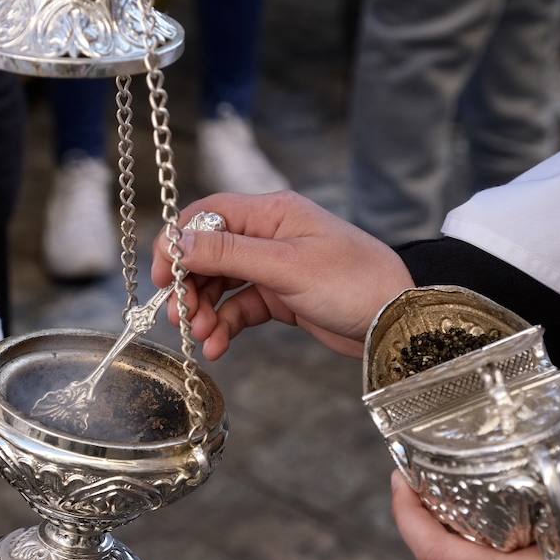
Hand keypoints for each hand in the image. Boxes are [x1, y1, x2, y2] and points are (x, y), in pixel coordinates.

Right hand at [150, 191, 413, 359]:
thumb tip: (179, 242)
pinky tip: (218, 346)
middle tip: (179, 317)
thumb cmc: (354, 282)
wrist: (398, 321)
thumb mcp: (287, 266)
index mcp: (271, 213)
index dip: (178, 243)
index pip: (207, 215)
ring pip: (221, 285)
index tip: (161, 276)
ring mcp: (275, 267)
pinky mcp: (281, 298)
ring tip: (201, 336)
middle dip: (189, 285)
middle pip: (209, 253)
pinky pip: (240, 308)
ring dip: (204, 310)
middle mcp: (269, 235)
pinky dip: (225, 326)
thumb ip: (230, 253)